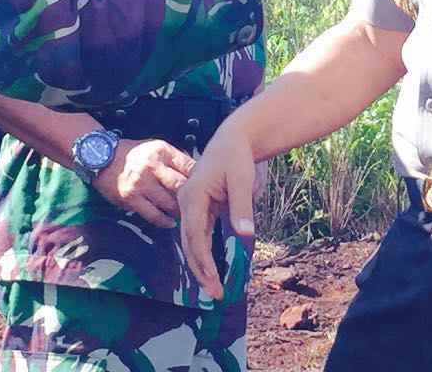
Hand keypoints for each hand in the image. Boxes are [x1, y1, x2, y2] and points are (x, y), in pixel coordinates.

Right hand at [92, 138, 193, 227]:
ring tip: (187, 215)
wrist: (101, 157)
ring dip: (180, 211)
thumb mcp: (155, 147)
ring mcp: (141, 184)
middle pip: (181, 185)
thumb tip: (195, 171)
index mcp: (161, 151)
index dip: (200, 178)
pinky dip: (165, 221)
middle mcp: (152, 167)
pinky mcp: (131, 199)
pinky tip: (171, 223)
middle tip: (201, 205)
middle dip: (193, 197)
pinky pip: (153, 215)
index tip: (206, 187)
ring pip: (169, 203)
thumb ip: (174, 158)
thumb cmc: (131, 153)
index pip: (188, 165)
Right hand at [178, 130, 257, 299]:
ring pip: (192, 241)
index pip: (194, 235)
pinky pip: (199, 234)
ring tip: (214, 286)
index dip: (203, 260)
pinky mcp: (198, 206)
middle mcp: (186, 202)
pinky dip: (204, 252)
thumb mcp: (242, 180)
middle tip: (216, 293)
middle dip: (201, 270)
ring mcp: (190, 204)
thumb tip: (246, 235)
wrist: (234, 138)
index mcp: (192, 196)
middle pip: (189, 243)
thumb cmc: (237, 157)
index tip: (214, 280)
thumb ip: (241, 208)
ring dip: (201, 264)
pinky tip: (212, 267)